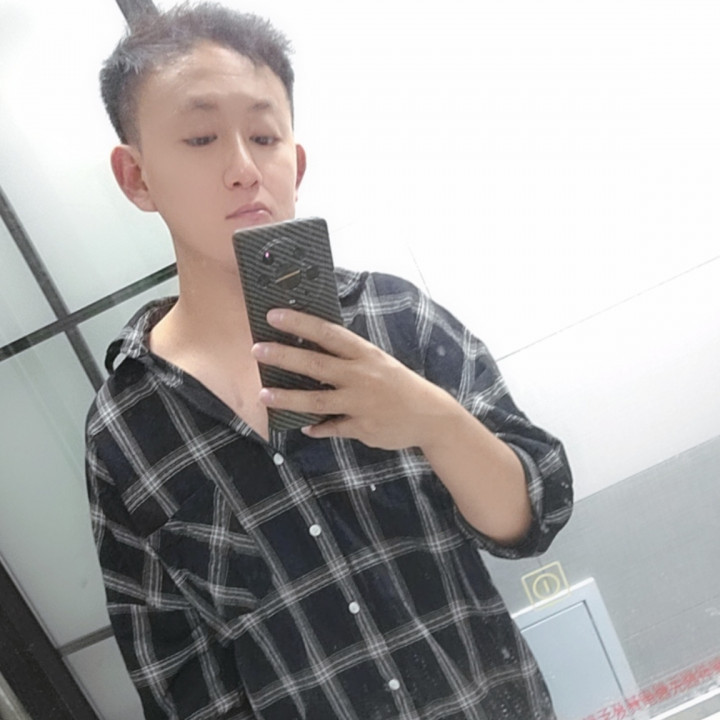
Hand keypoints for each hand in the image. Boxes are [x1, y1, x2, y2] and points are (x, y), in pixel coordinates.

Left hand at [250, 308, 456, 448]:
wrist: (430, 415)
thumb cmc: (399, 385)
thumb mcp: (378, 362)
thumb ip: (349, 358)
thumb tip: (313, 349)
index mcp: (365, 355)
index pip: (327, 334)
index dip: (299, 323)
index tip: (274, 315)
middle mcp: (361, 376)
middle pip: (315, 365)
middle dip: (284, 357)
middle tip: (257, 350)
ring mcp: (360, 403)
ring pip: (317, 400)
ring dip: (288, 398)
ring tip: (264, 395)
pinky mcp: (362, 427)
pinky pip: (332, 428)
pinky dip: (317, 428)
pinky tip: (304, 427)